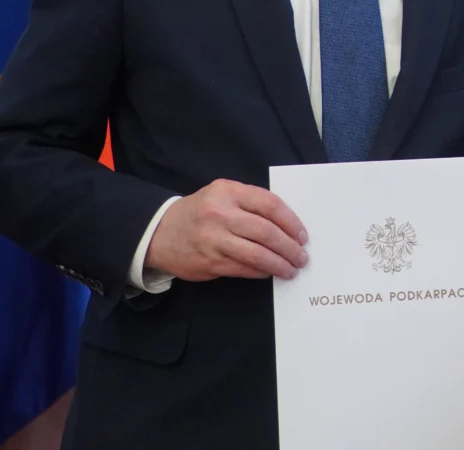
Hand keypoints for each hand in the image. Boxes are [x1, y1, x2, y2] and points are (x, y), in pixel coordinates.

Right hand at [144, 179, 308, 280]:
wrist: (160, 232)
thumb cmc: (200, 212)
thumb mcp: (222, 195)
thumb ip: (250, 203)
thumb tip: (287, 225)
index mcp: (228, 191)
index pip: (269, 204)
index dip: (291, 221)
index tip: (303, 235)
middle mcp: (220, 214)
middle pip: (266, 232)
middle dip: (289, 247)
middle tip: (302, 257)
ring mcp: (213, 239)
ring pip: (256, 254)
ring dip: (279, 264)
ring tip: (291, 269)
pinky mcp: (209, 262)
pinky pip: (243, 268)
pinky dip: (261, 272)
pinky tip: (270, 272)